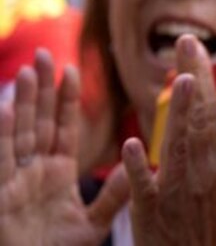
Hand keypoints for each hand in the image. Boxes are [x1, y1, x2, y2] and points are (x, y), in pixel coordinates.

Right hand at [0, 49, 128, 244]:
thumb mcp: (94, 224)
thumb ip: (114, 195)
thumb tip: (139, 165)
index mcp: (57, 174)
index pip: (62, 128)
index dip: (65, 100)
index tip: (70, 70)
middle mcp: (34, 172)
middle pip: (38, 122)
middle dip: (41, 90)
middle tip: (45, 54)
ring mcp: (14, 182)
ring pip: (18, 134)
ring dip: (22, 104)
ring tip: (28, 71)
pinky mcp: (1, 195)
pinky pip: (1, 161)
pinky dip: (3, 136)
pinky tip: (6, 110)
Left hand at [121, 35, 215, 244]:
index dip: (211, 82)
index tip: (202, 52)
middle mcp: (202, 175)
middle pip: (199, 119)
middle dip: (194, 77)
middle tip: (187, 43)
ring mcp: (176, 191)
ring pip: (176, 143)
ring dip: (177, 110)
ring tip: (177, 75)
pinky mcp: (150, 209)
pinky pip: (142, 184)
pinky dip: (138, 165)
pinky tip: (132, 144)